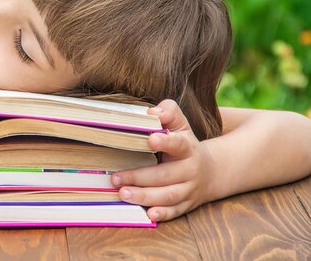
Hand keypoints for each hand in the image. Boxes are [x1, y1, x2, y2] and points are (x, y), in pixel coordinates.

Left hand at [110, 99, 214, 221]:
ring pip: (168, 196)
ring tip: (123, 193)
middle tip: (116, 178)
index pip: (178, 144)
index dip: (166, 141)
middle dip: (140, 177)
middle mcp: (190, 170)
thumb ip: (169, 112)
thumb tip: (152, 111)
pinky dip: (163, 214)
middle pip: (165, 175)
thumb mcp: (180, 124)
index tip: (150, 138)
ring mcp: (189, 189)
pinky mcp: (187, 204)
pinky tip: (148, 214)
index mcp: (187, 148)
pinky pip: (175, 211)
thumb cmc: (184, 143)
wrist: (210, 171)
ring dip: (145, 196)